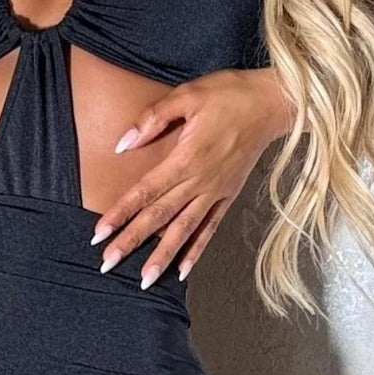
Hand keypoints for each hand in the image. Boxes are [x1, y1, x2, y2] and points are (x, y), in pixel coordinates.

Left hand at [93, 69, 294, 285]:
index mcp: (186, 157)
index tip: (100, 233)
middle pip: (159, 217)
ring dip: (163, 256)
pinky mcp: (229, 194)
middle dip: (132, 241)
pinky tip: (183, 271)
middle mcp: (201, 181)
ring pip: (184, 230)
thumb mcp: (188, 94)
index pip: (145, 191)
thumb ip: (154, 118)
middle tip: (108, 263)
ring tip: (145, 280)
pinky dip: (196, 250)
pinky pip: (210, 228)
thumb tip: (124, 144)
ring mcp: (217, 191)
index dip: (120, 213)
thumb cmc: (230, 94)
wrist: (273, 103)